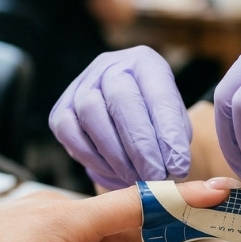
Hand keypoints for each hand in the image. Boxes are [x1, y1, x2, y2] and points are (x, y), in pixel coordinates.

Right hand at [49, 47, 191, 188]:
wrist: (125, 118)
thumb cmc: (155, 121)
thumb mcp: (174, 124)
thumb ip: (175, 141)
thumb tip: (174, 169)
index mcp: (145, 63)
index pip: (158, 94)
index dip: (168, 133)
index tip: (179, 166)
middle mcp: (109, 66)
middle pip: (121, 99)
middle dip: (140, 145)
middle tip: (155, 176)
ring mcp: (81, 85)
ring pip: (91, 114)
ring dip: (115, 154)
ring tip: (135, 178)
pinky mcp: (61, 110)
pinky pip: (69, 132)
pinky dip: (91, 157)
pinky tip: (111, 171)